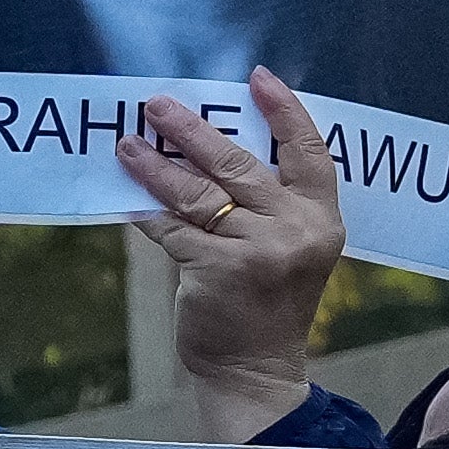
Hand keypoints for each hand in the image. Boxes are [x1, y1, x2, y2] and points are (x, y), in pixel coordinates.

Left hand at [119, 67, 353, 431]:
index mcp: (321, 218)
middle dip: (192, 130)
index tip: (258, 78)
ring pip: (197, 192)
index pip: (308, 152)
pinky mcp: (216, 270)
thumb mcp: (290, 247)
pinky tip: (127, 197)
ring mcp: (257, 250)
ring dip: (156, 165)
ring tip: (127, 144)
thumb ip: (266, 203)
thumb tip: (204, 147)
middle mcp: (295, 229)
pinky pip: (172, 229)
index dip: (285, 112)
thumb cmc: (267, 302)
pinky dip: (147, 213)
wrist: (256, 370)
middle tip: (157, 105)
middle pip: (239, 163)